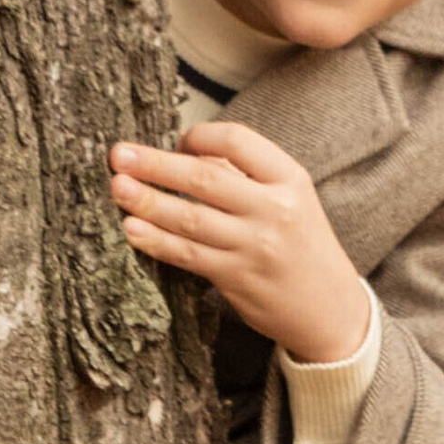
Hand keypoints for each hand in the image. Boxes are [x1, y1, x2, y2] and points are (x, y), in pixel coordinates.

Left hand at [110, 123, 372, 363]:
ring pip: (190, 218)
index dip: (201, 137)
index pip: (240, 142)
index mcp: (290, 178)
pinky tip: (131, 229)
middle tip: (118, 154)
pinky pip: (187, 254)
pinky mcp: (235, 278)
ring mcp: (253, 246)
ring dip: (148, 202)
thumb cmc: (302, 243)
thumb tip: (190, 152)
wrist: (328, 306)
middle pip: (205, 179)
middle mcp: (274, 209)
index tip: (177, 139)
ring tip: (116, 188)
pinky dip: (156, 241)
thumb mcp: (292, 197)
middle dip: (157, 165)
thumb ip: (247, 174)